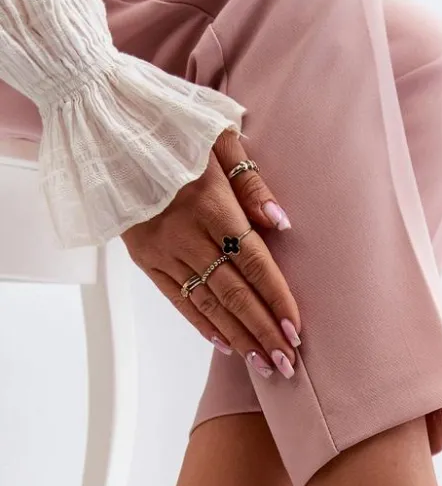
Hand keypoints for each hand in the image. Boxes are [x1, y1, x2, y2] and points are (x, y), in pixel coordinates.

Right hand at [121, 128, 300, 379]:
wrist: (101, 121)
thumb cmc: (167, 122)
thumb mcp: (217, 133)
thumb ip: (251, 183)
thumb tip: (280, 224)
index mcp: (211, 203)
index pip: (254, 262)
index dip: (277, 298)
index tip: (295, 330)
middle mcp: (186, 233)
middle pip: (235, 292)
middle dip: (263, 331)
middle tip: (287, 364)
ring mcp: (162, 249)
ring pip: (208, 302)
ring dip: (238, 336)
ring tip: (263, 363)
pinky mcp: (143, 257)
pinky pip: (177, 298)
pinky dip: (202, 323)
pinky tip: (225, 344)